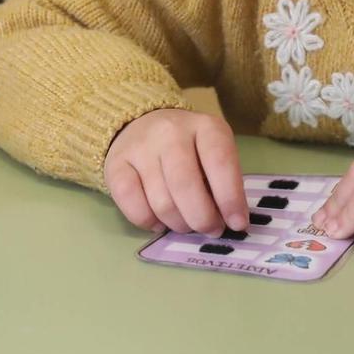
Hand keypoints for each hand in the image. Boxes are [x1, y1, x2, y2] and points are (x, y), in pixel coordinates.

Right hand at [102, 109, 247, 234]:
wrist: (141, 124)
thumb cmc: (189, 148)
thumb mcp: (212, 153)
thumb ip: (223, 183)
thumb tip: (232, 222)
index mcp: (204, 126)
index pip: (220, 162)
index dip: (230, 198)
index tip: (237, 224)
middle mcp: (170, 132)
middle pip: (186, 185)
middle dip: (202, 219)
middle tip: (210, 230)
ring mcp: (140, 147)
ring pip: (161, 202)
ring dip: (178, 224)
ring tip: (185, 223)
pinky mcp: (115, 165)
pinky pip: (133, 207)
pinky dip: (150, 223)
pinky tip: (159, 220)